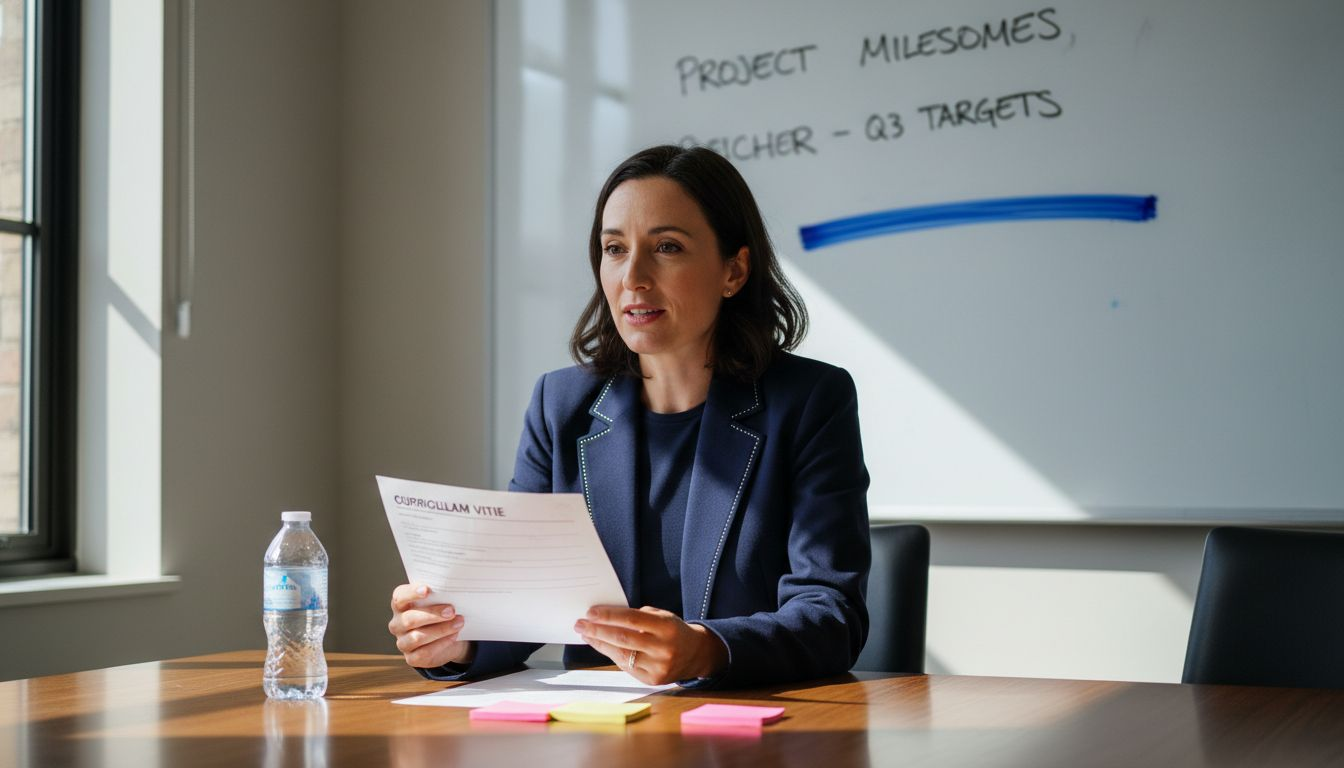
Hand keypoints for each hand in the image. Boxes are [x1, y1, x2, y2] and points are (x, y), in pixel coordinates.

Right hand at [388, 584, 473, 669]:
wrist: (448, 638)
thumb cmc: (441, 613)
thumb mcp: (439, 602)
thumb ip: (439, 595)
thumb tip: (453, 589)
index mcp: (400, 605)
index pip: (400, 597)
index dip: (412, 593)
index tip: (427, 590)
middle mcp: (397, 623)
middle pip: (409, 619)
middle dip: (432, 614)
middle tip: (451, 611)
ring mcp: (402, 642)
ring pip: (417, 637)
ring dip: (440, 630)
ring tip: (458, 623)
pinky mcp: (411, 658)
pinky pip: (424, 653)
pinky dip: (441, 644)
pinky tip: (453, 636)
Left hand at [574, 605, 727, 684]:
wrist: (696, 654)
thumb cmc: (672, 631)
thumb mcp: (662, 616)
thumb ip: (637, 617)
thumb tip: (604, 617)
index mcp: (667, 627)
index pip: (632, 619)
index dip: (609, 616)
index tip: (591, 612)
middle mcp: (664, 648)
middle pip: (623, 639)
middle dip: (598, 631)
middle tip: (580, 624)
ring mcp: (658, 667)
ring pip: (622, 655)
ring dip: (600, 644)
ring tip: (586, 634)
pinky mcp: (652, 680)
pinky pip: (626, 667)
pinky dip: (611, 655)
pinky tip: (601, 646)